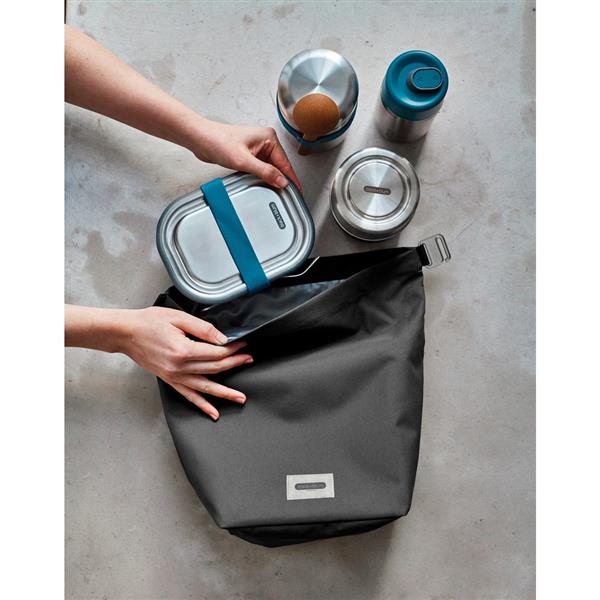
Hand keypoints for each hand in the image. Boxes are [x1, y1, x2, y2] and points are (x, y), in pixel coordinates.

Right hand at [118, 307, 251, 420]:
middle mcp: (179, 367)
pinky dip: (202, 405)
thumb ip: (203, 329)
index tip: (242, 345)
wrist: (126, 334)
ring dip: (225, 393)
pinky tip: (213, 412)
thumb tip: (223, 339)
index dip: (232, 349)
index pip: (216, 353)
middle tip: (249, 360)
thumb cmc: (149, 323)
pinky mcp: (170, 380)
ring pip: (206, 387)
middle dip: (235, 364)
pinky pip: (189, 395)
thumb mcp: (179, 318)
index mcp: (183, 350)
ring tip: (240, 398)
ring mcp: (174, 376)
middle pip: (215, 369)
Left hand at [189, 119, 301, 190]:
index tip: (297, 191)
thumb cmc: (218, 141)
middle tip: (286, 196)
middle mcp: (265, 142)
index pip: (285, 163)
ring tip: (275, 192)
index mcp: (268, 138)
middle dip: (281, 180)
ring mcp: (257, 149)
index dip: (291, 179)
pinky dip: (262, 178)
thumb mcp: (244, 161)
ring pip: (270, 169)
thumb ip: (265, 172)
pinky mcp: (249, 155)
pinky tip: (262, 185)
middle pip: (279, 166)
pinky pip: (260, 169)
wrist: (200, 139)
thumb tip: (281, 181)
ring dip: (270, 179)